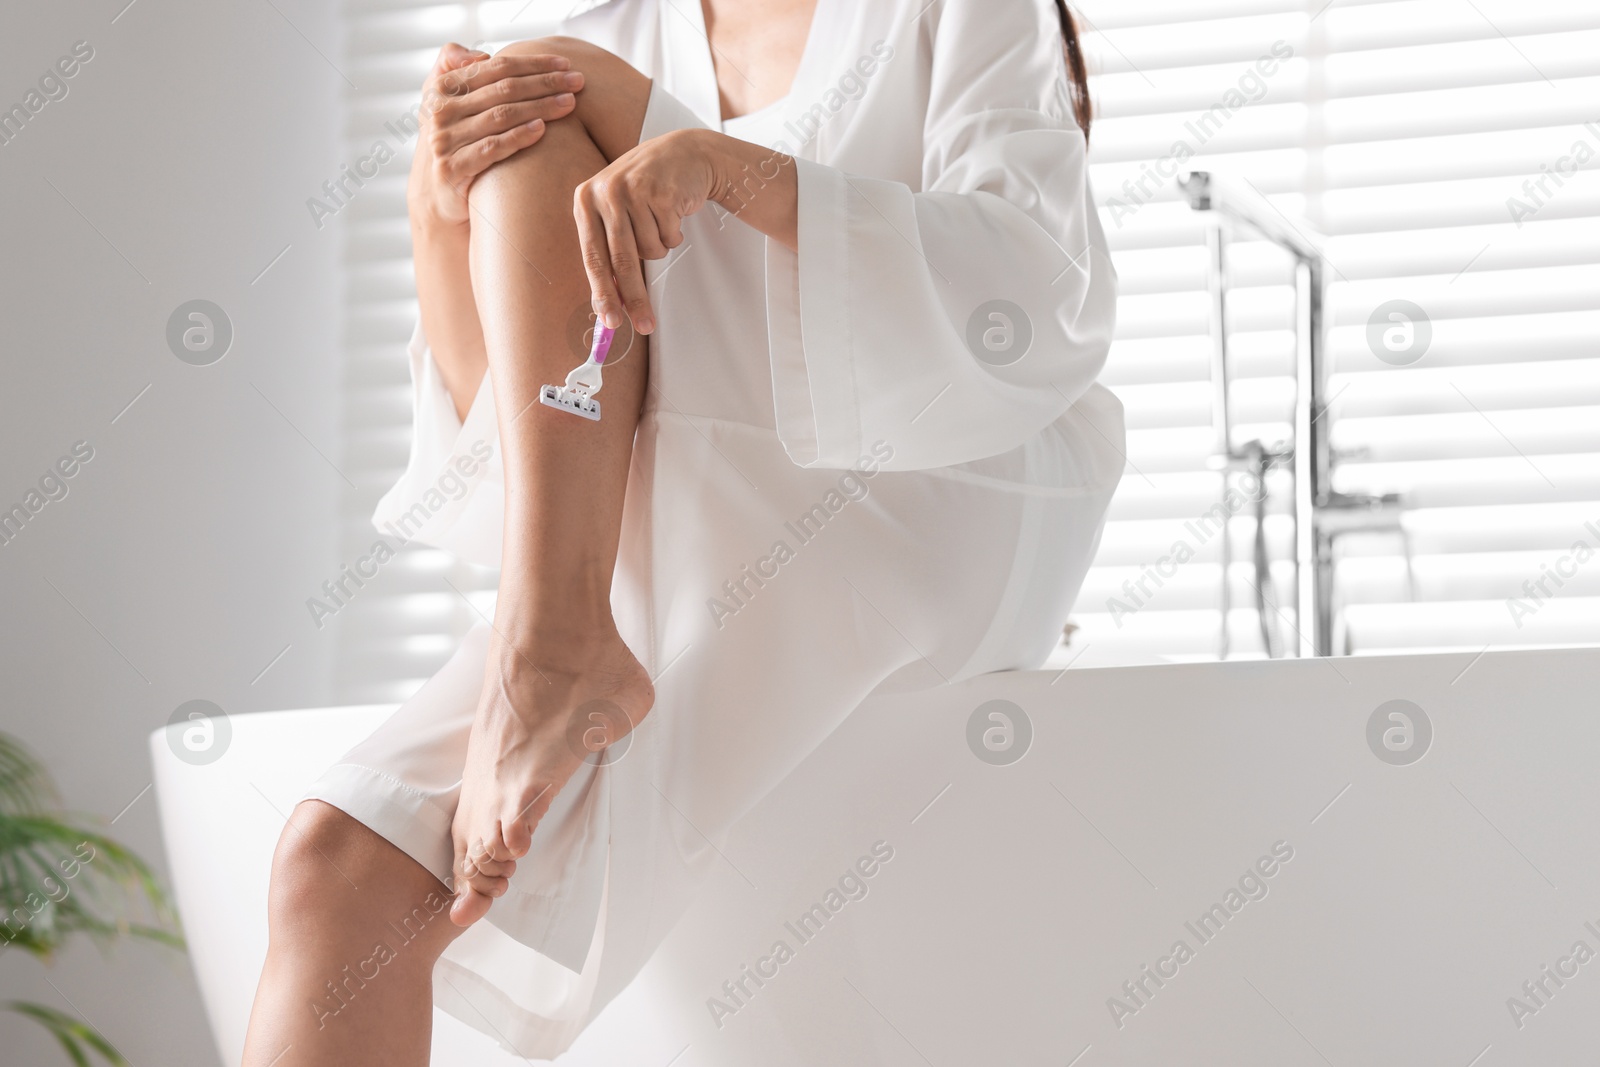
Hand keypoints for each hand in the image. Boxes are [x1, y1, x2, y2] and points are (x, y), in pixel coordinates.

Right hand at [408, 42, 585, 226]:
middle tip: (578, 81)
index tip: (565, 64)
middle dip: (545, 83)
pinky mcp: (452, 169)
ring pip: (502, 116)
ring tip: (570, 103)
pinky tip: (542, 129)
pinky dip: (518, 136)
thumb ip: (458, 69)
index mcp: (443, 87)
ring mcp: (445, 140)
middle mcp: (440, 110)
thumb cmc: (458, 141)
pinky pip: (491, 148)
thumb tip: (482, 55)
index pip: (496, 68)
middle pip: (503, 90)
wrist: (441, 193)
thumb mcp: (451, 102)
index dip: (533, 64)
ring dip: (540, 107)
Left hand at [574, 128, 727, 334]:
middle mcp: (606, 192)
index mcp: (585, 199)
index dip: (602, 294)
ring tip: (659, 221)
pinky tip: (672, 211)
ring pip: (651, 250)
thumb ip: (606, 248)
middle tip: (644, 324)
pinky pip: (670, 236)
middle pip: (621, 260)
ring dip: (660, 245)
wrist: (684, 152)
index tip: (611, 321)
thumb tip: (609, 301)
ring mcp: (634, 189)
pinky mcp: (662, 191)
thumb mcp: (616, 210)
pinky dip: (674, 232)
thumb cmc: (646, 187)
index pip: (592, 257)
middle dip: (634, 297)